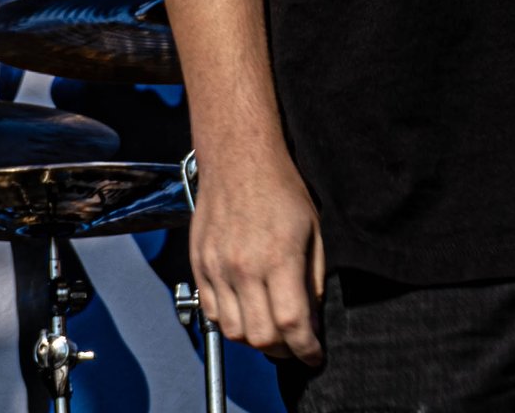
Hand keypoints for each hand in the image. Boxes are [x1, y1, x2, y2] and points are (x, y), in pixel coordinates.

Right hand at [188, 144, 326, 365]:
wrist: (239, 159)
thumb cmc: (281, 188)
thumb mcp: (313, 229)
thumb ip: (313, 278)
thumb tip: (312, 318)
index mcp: (279, 257)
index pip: (292, 323)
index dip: (306, 348)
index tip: (314, 355)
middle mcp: (245, 267)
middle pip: (261, 337)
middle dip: (283, 350)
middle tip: (295, 344)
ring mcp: (218, 268)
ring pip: (234, 332)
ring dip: (255, 339)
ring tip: (271, 329)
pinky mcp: (200, 265)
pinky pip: (212, 312)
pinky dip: (230, 322)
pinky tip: (246, 311)